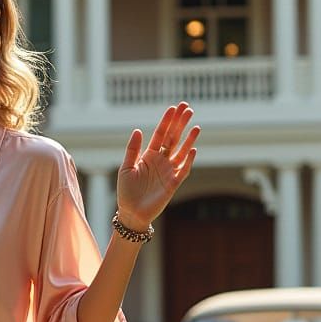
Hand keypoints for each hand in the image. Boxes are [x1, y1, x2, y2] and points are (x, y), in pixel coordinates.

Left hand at [116, 102, 198, 228]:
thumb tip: (138, 130)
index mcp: (149, 155)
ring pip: (181, 151)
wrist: (131, 213)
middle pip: (173, 138)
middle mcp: (161, 161)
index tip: (174, 108)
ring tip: (195, 126)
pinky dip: (188, 160)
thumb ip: (132, 150)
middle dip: (180, 124)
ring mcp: (168, 171)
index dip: (167, 121)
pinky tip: (193, 149)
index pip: (160, 134)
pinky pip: (183, 170)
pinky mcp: (173, 184)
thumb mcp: (126, 168)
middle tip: (188, 108)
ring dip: (188, 139)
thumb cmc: (126, 191)